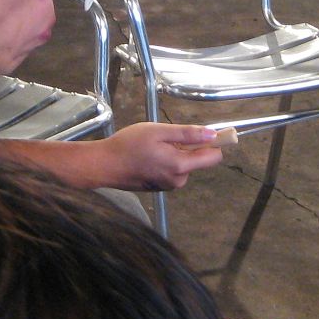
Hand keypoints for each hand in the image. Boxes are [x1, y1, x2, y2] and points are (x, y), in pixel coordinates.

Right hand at [95, 123, 224, 190]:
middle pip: (197, 160)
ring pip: (184, 165)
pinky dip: (165, 162)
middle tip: (164, 139)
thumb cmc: (129, 145)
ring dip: (174, 154)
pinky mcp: (160, 187)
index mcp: (180, 166)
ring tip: (152, 148)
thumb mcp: (159, 132)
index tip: (205, 132)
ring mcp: (168, 185)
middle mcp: (178, 180)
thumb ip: (188, 134)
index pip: (214, 157)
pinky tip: (148, 157)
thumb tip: (213, 135)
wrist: (104, 165)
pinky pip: (172, 171)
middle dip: (187, 148)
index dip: (213, 142)